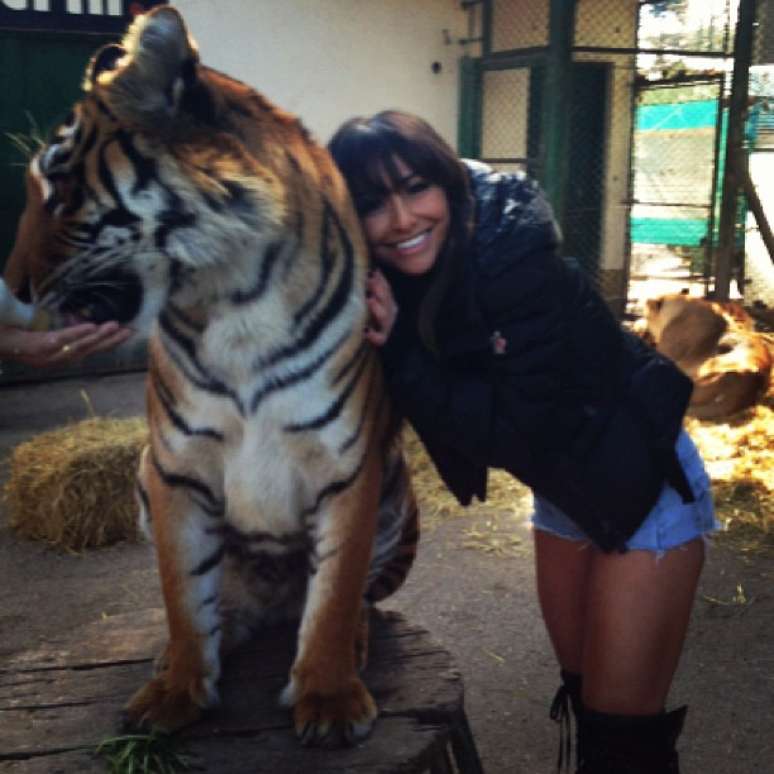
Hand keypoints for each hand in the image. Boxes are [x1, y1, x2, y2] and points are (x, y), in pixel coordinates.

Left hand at [0, 321, 132, 368]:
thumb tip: (88, 327)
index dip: (112, 343)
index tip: (128, 333)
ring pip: (81, 347)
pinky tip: (91, 327)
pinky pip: (63, 340)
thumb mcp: (47, 338)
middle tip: (129, 331)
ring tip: (115, 326)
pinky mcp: (41, 348)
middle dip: (112, 341)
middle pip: (91, 351)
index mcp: (63, 358)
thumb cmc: (21, 339)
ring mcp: (51, 356)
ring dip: (100, 337)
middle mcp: (60, 360)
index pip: (93, 351)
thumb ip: (67, 336)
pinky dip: (79, 334)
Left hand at [364, 269, 397, 346]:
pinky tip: (366, 331)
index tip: (373, 271)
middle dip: (379, 289)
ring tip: (369, 299)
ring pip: (386, 317)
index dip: (381, 280)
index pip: (386, 288)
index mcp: (388, 302)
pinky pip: (380, 339)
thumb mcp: (370, 300)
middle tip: (370, 279)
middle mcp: (390, 312)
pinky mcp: (382, 339)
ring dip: (378, 307)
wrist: (384, 345)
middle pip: (387, 300)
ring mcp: (387, 326)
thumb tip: (368, 272)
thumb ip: (371, 288)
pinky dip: (374, 336)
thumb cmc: (368, 318)